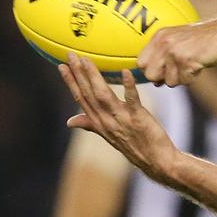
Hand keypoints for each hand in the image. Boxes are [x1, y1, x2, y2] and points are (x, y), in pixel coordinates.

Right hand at [58, 56, 177, 178]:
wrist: (156, 161)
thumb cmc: (134, 145)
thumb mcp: (109, 135)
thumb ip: (89, 124)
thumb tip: (70, 121)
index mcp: (98, 122)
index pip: (80, 98)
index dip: (70, 82)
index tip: (61, 65)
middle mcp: (105, 121)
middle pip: (88, 94)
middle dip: (78, 73)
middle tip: (71, 54)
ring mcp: (121, 120)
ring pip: (103, 95)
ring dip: (94, 77)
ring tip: (87, 60)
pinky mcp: (138, 119)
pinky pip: (132, 100)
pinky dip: (128, 86)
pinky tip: (125, 72)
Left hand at [136, 17, 216, 86]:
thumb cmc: (208, 37)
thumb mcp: (181, 40)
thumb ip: (165, 54)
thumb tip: (155, 81)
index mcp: (160, 36)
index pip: (141, 62)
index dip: (150, 70)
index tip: (162, 71)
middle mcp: (164, 43)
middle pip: (150, 75)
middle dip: (164, 78)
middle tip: (179, 70)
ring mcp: (175, 52)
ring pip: (169, 81)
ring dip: (181, 78)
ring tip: (193, 65)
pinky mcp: (187, 61)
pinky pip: (184, 81)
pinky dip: (193, 78)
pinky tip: (200, 65)